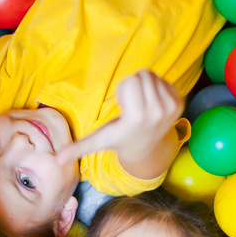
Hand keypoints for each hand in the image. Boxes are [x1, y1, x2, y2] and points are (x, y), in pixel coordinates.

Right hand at [55, 70, 181, 164]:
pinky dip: (156, 88)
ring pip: (153, 76)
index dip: (124, 90)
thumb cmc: (120, 138)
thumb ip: (78, 148)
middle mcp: (157, 112)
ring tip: (140, 103)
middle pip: (143, 75)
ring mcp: (170, 108)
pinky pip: (164, 81)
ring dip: (144, 85)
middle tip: (131, 104)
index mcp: (137, 117)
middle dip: (133, 84)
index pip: (132, 81)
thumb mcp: (99, 142)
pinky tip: (151, 104)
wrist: (147, 148)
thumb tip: (56, 160)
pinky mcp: (179, 104)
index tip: (123, 107)